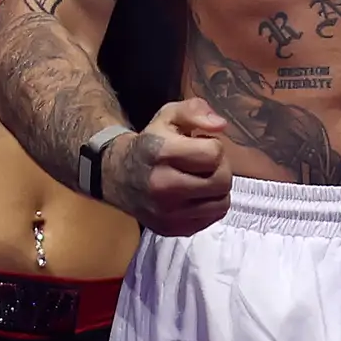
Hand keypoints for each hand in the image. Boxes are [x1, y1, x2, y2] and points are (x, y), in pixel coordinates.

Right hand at [101, 101, 231, 236]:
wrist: (118, 176)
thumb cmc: (150, 143)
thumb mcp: (168, 116)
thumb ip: (196, 111)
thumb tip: (221, 125)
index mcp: (162, 153)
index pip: (213, 154)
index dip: (213, 146)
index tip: (201, 145)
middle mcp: (163, 186)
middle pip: (221, 181)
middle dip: (220, 168)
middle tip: (207, 164)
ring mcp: (167, 212)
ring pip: (221, 203)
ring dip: (218, 189)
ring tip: (203, 179)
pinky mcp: (172, 229)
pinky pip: (211, 219)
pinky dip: (210, 205)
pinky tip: (196, 194)